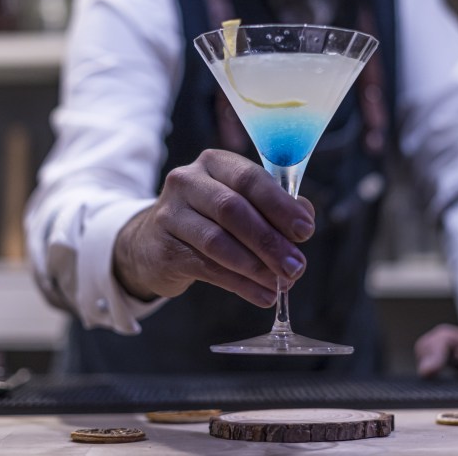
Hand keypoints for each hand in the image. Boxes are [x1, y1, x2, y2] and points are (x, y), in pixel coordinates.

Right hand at [113, 149, 314, 306]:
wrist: (152, 242)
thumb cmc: (208, 219)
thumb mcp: (240, 203)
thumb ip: (274, 207)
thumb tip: (305, 218)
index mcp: (214, 163)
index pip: (250, 178)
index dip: (280, 206)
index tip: (306, 231)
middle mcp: (187, 181)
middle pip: (233, 209)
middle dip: (270, 241)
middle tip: (296, 267)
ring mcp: (169, 213)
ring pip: (218, 241)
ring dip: (256, 266)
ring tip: (280, 284)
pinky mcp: (163, 248)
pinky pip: (206, 267)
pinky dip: (239, 284)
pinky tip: (261, 295)